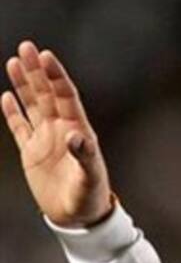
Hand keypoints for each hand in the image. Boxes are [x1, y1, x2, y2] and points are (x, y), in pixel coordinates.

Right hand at [2, 40, 112, 226]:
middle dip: (37, 71)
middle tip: (26, 46)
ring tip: (14, 61)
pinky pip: (20, 127)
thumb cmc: (90, 195)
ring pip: (32, 105)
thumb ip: (85, 155)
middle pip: (46, 93)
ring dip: (24, 84)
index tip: (46, 56)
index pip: (65, 95)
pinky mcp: (32, 152)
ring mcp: (46, 139)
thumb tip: (76, 136)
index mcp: (78, 129)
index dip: (56, 76)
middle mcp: (62, 128)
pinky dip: (13, 112)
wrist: (78, 216)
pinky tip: (7, 96)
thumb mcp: (91, 177)